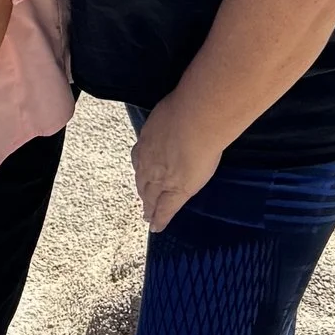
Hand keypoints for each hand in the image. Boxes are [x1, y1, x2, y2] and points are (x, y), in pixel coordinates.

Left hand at [130, 96, 219, 232]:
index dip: (141, 169)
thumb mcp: (172, 108)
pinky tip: (157, 228)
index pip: (140, 159)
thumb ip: (172, 116)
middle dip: (142, 190)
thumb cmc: (186, 107)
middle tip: (142, 200)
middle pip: (142, 180)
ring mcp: (160, 178)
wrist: (194, 121)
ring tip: (148, 216)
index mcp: (147, 141)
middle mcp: (148, 161)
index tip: (141, 175)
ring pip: (151, 196)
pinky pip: (165, 210)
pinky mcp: (176, 191)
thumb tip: (181, 109)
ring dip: (149, 206)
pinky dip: (160, 220)